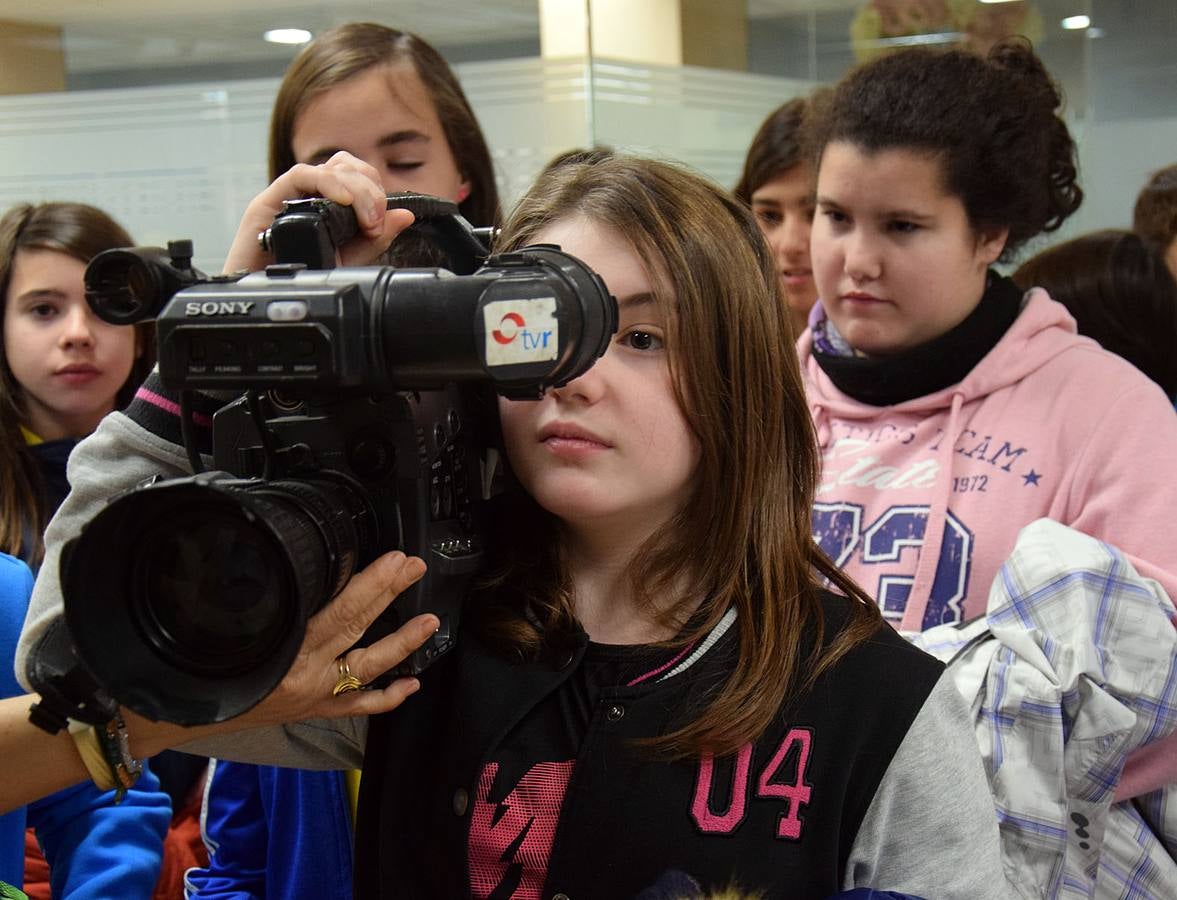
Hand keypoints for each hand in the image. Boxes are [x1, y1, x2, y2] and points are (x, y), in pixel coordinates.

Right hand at [124, 551, 435, 757]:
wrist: (175, 714)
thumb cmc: (197, 659)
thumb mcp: (231, 620)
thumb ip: (270, 595)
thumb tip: (299, 559)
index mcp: (284, 647)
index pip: (339, 609)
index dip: (372, 584)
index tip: (396, 559)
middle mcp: (304, 673)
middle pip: (357, 627)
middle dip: (389, 594)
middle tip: (415, 567)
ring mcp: (313, 694)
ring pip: (368, 669)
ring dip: (402, 644)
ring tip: (430, 622)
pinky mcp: (313, 710)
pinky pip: (357, 707)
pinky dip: (387, 697)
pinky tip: (412, 684)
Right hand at [223, 151, 415, 272]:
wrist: (264, 302)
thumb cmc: (301, 280)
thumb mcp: (348, 260)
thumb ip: (376, 239)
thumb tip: (405, 215)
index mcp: (329, 204)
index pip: (358, 176)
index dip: (376, 190)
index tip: (384, 221)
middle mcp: (309, 195)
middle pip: (346, 166)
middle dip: (370, 188)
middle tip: (375, 220)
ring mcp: (290, 196)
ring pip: (328, 167)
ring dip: (355, 187)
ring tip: (365, 217)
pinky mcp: (268, 202)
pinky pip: (300, 176)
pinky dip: (327, 183)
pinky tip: (343, 202)